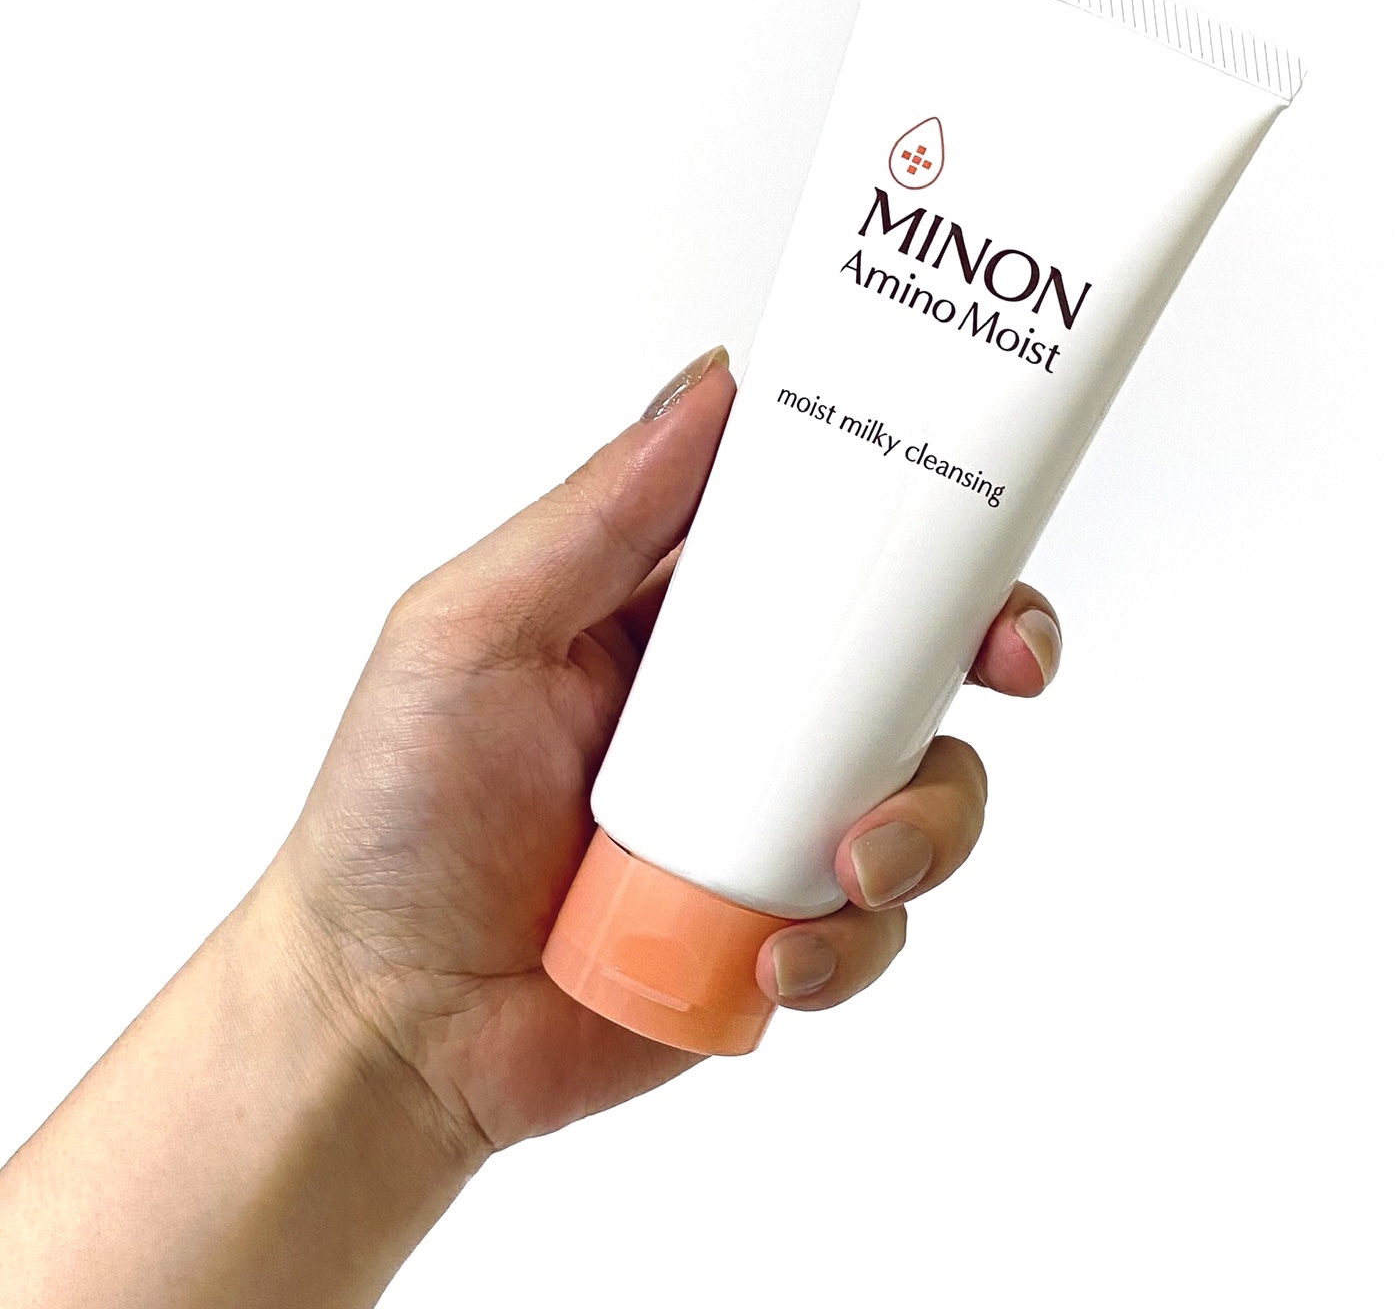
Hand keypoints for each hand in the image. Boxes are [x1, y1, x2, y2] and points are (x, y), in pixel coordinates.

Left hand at [268, 347, 1063, 1156]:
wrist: (384, 1023)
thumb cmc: (396, 816)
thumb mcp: (473, 629)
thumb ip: (595, 516)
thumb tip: (712, 385)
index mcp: (678, 615)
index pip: (822, 533)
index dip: (915, 515)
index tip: (974, 514)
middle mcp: (744, 710)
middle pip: (913, 654)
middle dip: (988, 650)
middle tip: (1005, 662)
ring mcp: (770, 822)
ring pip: (926, 788)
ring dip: (928, 819)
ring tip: (850, 863)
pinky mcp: (782, 930)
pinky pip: (879, 925)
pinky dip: (853, 943)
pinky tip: (775, 959)